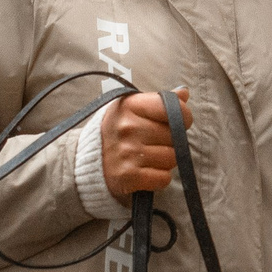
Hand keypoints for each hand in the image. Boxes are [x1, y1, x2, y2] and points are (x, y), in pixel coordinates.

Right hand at [102, 88, 187, 202]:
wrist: (88, 160)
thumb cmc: (119, 131)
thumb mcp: (133, 109)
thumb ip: (159, 102)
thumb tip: (184, 93)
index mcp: (130, 106)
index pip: (171, 108)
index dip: (183, 116)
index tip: (179, 121)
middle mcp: (127, 127)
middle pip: (175, 136)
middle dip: (170, 142)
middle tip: (154, 143)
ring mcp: (127, 152)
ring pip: (172, 159)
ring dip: (165, 161)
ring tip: (148, 157)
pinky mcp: (127, 176)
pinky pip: (164, 178)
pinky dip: (159, 178)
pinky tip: (145, 172)